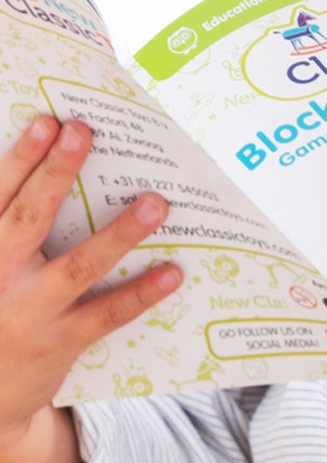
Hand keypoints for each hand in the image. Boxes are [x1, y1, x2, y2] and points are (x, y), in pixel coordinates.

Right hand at [0, 115, 181, 448]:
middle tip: (84, 132)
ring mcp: (29, 312)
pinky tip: (173, 271)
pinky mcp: (61, 342)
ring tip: (156, 202)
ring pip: (76, 267)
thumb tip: (58, 169)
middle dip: (54, 173)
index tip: (46, 121)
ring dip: (119, 233)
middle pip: (27, 219)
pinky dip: (141, 292)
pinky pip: (106, 313)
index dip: (20, 158)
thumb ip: (18, 223)